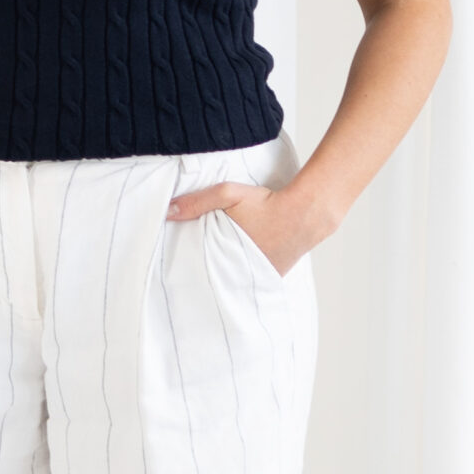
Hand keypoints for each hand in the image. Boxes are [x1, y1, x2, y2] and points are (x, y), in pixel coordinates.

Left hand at [166, 180, 335, 276]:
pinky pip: (253, 278)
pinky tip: (235, 265)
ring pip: (235, 279)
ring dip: (225, 274)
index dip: (190, 270)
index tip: (178, 269)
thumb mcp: (228, 194)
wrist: (305, 212)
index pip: (202, 272)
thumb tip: (167, 211)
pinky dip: (244, 273)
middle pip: (218, 278)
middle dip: (206, 275)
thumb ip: (197, 202)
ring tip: (211, 271)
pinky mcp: (274, 275)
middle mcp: (246, 272)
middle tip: (191, 274)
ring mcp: (262, 276)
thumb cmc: (266, 203)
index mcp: (230, 257)